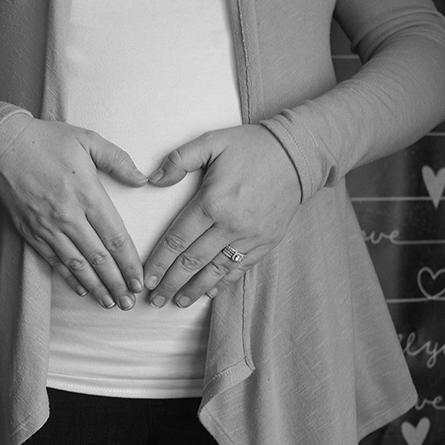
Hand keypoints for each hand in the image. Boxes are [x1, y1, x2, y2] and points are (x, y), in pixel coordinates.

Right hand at [0, 115, 146, 309]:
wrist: (0, 145)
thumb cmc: (47, 140)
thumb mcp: (88, 140)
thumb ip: (118, 160)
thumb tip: (143, 179)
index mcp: (87, 193)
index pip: (115, 237)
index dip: (129, 263)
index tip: (139, 280)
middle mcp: (68, 215)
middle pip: (99, 258)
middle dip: (117, 283)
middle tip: (130, 302)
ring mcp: (47, 226)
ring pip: (77, 264)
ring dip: (95, 287)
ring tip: (110, 303)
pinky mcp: (30, 231)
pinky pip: (53, 260)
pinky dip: (68, 277)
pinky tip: (82, 289)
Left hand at [143, 125, 300, 307]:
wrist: (297, 154)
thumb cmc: (251, 146)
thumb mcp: (211, 142)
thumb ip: (178, 159)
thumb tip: (152, 180)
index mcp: (212, 202)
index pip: (177, 240)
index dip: (159, 263)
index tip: (146, 278)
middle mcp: (231, 224)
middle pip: (193, 262)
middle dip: (171, 283)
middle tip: (154, 299)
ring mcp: (251, 236)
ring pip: (216, 270)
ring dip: (194, 289)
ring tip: (178, 302)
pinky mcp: (266, 242)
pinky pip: (240, 268)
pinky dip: (222, 282)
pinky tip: (208, 292)